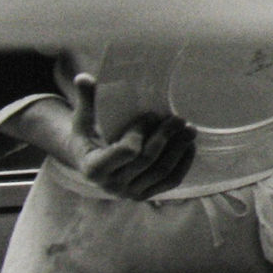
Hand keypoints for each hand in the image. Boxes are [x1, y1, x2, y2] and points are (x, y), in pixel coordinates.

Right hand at [65, 73, 196, 199]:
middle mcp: (111, 186)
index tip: (150, 114)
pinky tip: (189, 146)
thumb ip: (86, 99)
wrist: (90, 164)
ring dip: (179, 149)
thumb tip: (83, 77)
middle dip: (165, 136)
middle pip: (148, 160)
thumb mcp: (82, 120)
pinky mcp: (145, 195)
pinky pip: (170, 182)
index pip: (127, 151)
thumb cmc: (87, 137)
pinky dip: (183, 164)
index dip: (141, 131)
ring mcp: (130, 193)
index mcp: (93, 168)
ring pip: (162, 172)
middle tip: (178, 118)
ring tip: (190, 129)